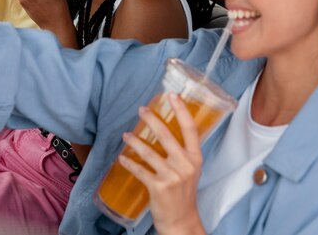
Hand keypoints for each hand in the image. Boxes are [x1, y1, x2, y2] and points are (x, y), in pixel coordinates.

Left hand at [118, 94, 205, 234]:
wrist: (181, 219)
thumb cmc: (183, 192)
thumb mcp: (190, 169)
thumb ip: (182, 151)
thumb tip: (164, 129)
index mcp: (195, 157)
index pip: (190, 129)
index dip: (181, 110)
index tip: (172, 96)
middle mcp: (185, 164)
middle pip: (166, 135)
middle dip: (151, 119)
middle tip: (141, 110)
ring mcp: (172, 176)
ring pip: (149, 151)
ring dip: (134, 141)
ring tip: (126, 135)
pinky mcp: (158, 187)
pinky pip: (139, 170)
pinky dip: (129, 162)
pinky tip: (122, 157)